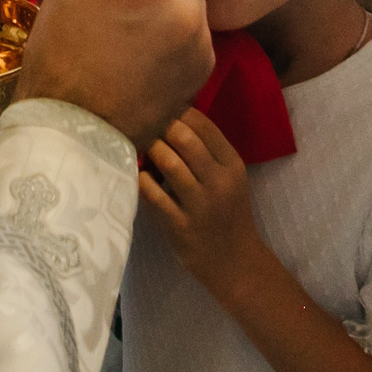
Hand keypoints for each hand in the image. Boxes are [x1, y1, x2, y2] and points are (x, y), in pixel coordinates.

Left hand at [137, 108, 267, 297]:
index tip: (161, 110)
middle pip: (185, 139)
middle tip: (144, 126)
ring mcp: (200, 205)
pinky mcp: (180, 225)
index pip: (204, 126)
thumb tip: (172, 117)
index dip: (178, 112)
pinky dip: (141, 180)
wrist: (235, 261)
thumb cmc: (227, 213)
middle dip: (160, 127)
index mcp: (232, 165)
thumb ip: (209, 152)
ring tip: (138, 146)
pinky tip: (136, 175)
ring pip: (169, 163)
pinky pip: (153, 195)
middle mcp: (219, 182)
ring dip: (149, 150)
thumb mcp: (230, 179)